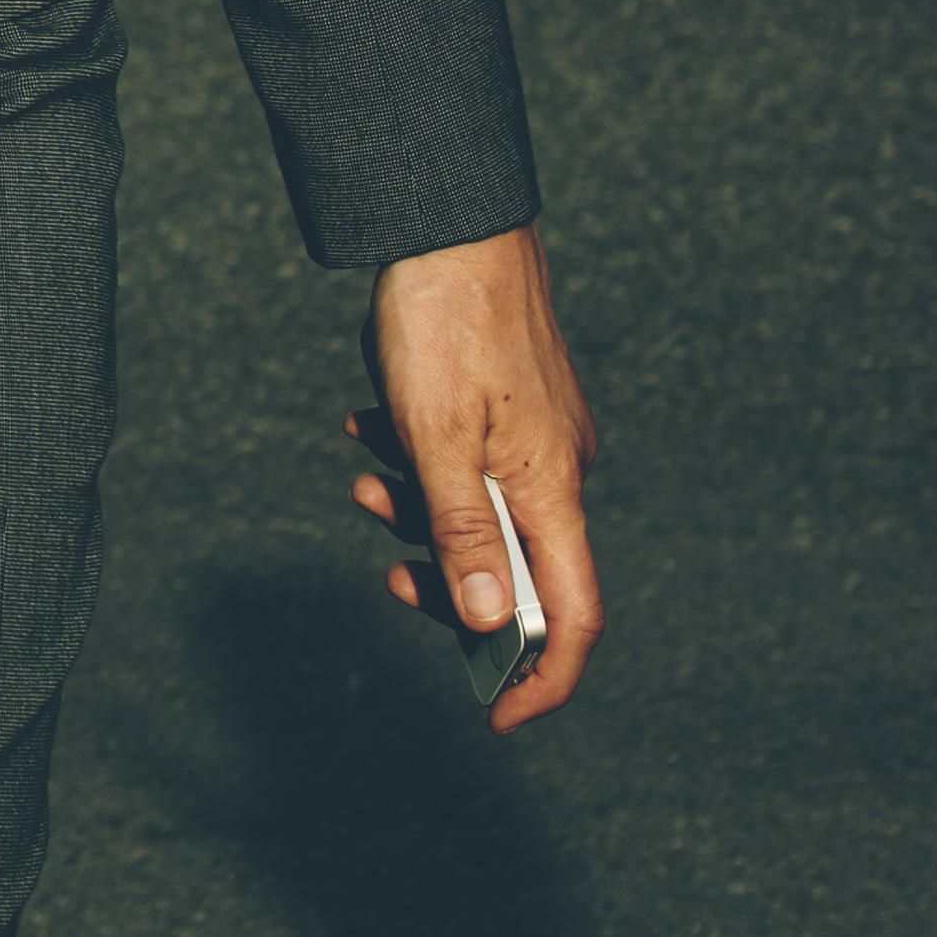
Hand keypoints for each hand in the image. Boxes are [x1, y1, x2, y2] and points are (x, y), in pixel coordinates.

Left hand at [345, 224, 605, 734]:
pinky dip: (415, 459)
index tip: (498, 718)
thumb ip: (460, 531)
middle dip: (448, 582)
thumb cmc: (443, 324)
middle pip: (517, 568)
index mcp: (553, 488)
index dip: (543, 677)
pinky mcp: (510, 401)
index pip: (574, 615)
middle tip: (386, 571)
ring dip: (415, 510)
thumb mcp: (433, 438)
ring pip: (478, 509)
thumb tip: (488, 621)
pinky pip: (464, 457)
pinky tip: (366, 427)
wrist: (447, 219)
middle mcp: (561, 468)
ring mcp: (540, 433)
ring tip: (362, 474)